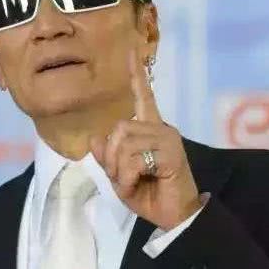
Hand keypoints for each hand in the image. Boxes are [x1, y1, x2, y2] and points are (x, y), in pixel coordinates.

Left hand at [89, 49, 203, 230]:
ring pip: (124, 144)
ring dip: (119, 170)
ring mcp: (168, 139)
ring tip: (132, 183)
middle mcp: (161, 129)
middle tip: (122, 178)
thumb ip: (108, 157)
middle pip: (119, 128)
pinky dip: (128, 178)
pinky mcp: (171, 154)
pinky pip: (134, 160)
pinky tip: (140, 185)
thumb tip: (94, 138)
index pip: (143, 98)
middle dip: (112, 158)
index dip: (137, 76)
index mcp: (150, 131)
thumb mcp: (120, 176)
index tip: (131, 51)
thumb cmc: (149, 195)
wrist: (173, 217)